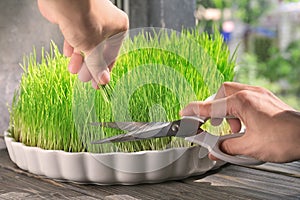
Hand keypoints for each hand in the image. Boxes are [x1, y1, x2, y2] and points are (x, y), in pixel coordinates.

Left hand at [38, 0, 128, 87]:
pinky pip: (76, 36)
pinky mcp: (75, 18)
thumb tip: (103, 81)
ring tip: (73, 70)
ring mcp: (90, 19)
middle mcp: (106, 23)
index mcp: (118, 28)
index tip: (98, 83)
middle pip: (98, 50)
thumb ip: (97, 66)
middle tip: (83, 78)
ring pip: (86, 44)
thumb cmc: (84, 18)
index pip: (112, 55)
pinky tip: (68, 55)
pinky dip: (72, 46)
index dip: (104, 71)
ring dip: (79, 58)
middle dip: (89, 65)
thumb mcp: (92, 48)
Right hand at [180, 82, 299, 162]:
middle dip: (214, 108)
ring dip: (228, 111)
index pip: (211, 107)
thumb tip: (215, 150)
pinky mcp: (266, 99)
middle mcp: (250, 93)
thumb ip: (227, 147)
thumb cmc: (286, 139)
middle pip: (221, 92)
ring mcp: (259, 94)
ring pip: (233, 94)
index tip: (184, 113)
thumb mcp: (250, 147)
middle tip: (213, 124)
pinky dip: (238, 111)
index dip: (194, 111)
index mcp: (243, 102)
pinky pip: (245, 98)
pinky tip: (244, 126)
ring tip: (233, 130)